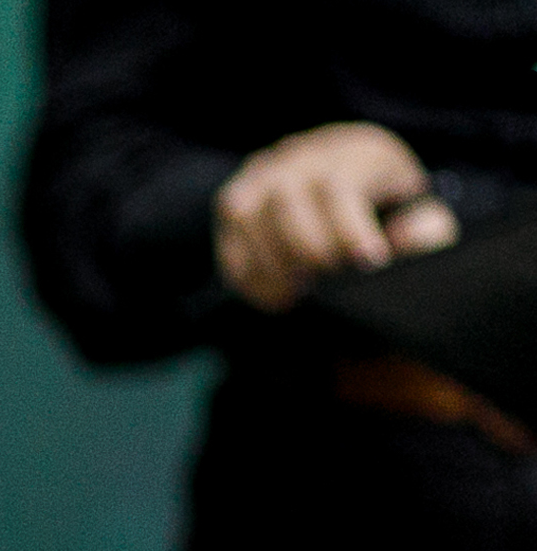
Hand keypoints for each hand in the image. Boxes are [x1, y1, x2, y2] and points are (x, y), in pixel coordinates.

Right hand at [216, 122, 458, 311]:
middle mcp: (299, 153)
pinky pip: (228, 240)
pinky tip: (280, 296)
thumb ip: (427, 230)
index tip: (369, 264)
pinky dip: (250, 276)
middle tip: (330, 285)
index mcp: (354, 149)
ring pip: (245, 214)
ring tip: (302, 293)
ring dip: (272, 264)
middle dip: (307, 250)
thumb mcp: (421, 217)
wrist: (354, 200)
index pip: (338, 184)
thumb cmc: (388, 217)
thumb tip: (405, 238)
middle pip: (285, 199)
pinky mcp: (233, 203)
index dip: (349, 229)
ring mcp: (259, 175)